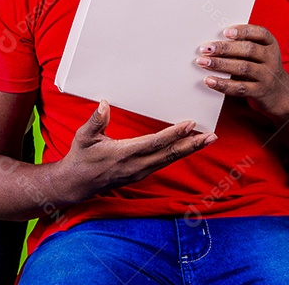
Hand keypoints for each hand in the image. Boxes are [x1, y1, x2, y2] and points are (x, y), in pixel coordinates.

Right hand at [55, 101, 215, 202]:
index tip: (189, 124)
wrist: (76, 184)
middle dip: (192, 145)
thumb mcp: (84, 137)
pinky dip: (178, 154)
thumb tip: (104, 104)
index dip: (173, 134)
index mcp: (124, 154)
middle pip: (169, 154)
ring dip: (189, 150)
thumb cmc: (80, 157)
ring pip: (169, 160)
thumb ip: (96, 121)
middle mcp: (136, 165)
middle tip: (211, 135)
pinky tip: (188, 147)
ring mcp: (140, 172)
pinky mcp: (140, 174)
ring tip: (206, 139)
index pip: (154, 143)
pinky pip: (164, 163)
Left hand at [197, 24, 288, 120]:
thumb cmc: (262, 67)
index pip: (260, 33)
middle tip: (206, 49)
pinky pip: (240, 88)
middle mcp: (271, 58)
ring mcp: (267, 76)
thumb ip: (243, 45)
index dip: (243, 31)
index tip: (225, 32)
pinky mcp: (259, 92)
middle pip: (248, 50)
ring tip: (203, 62)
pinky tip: (210, 81)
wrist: (279, 94)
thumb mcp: (260, 53)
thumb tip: (214, 43)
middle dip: (225, 48)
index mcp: (270, 44)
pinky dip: (223, 84)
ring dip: (220, 65)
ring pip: (243, 68)